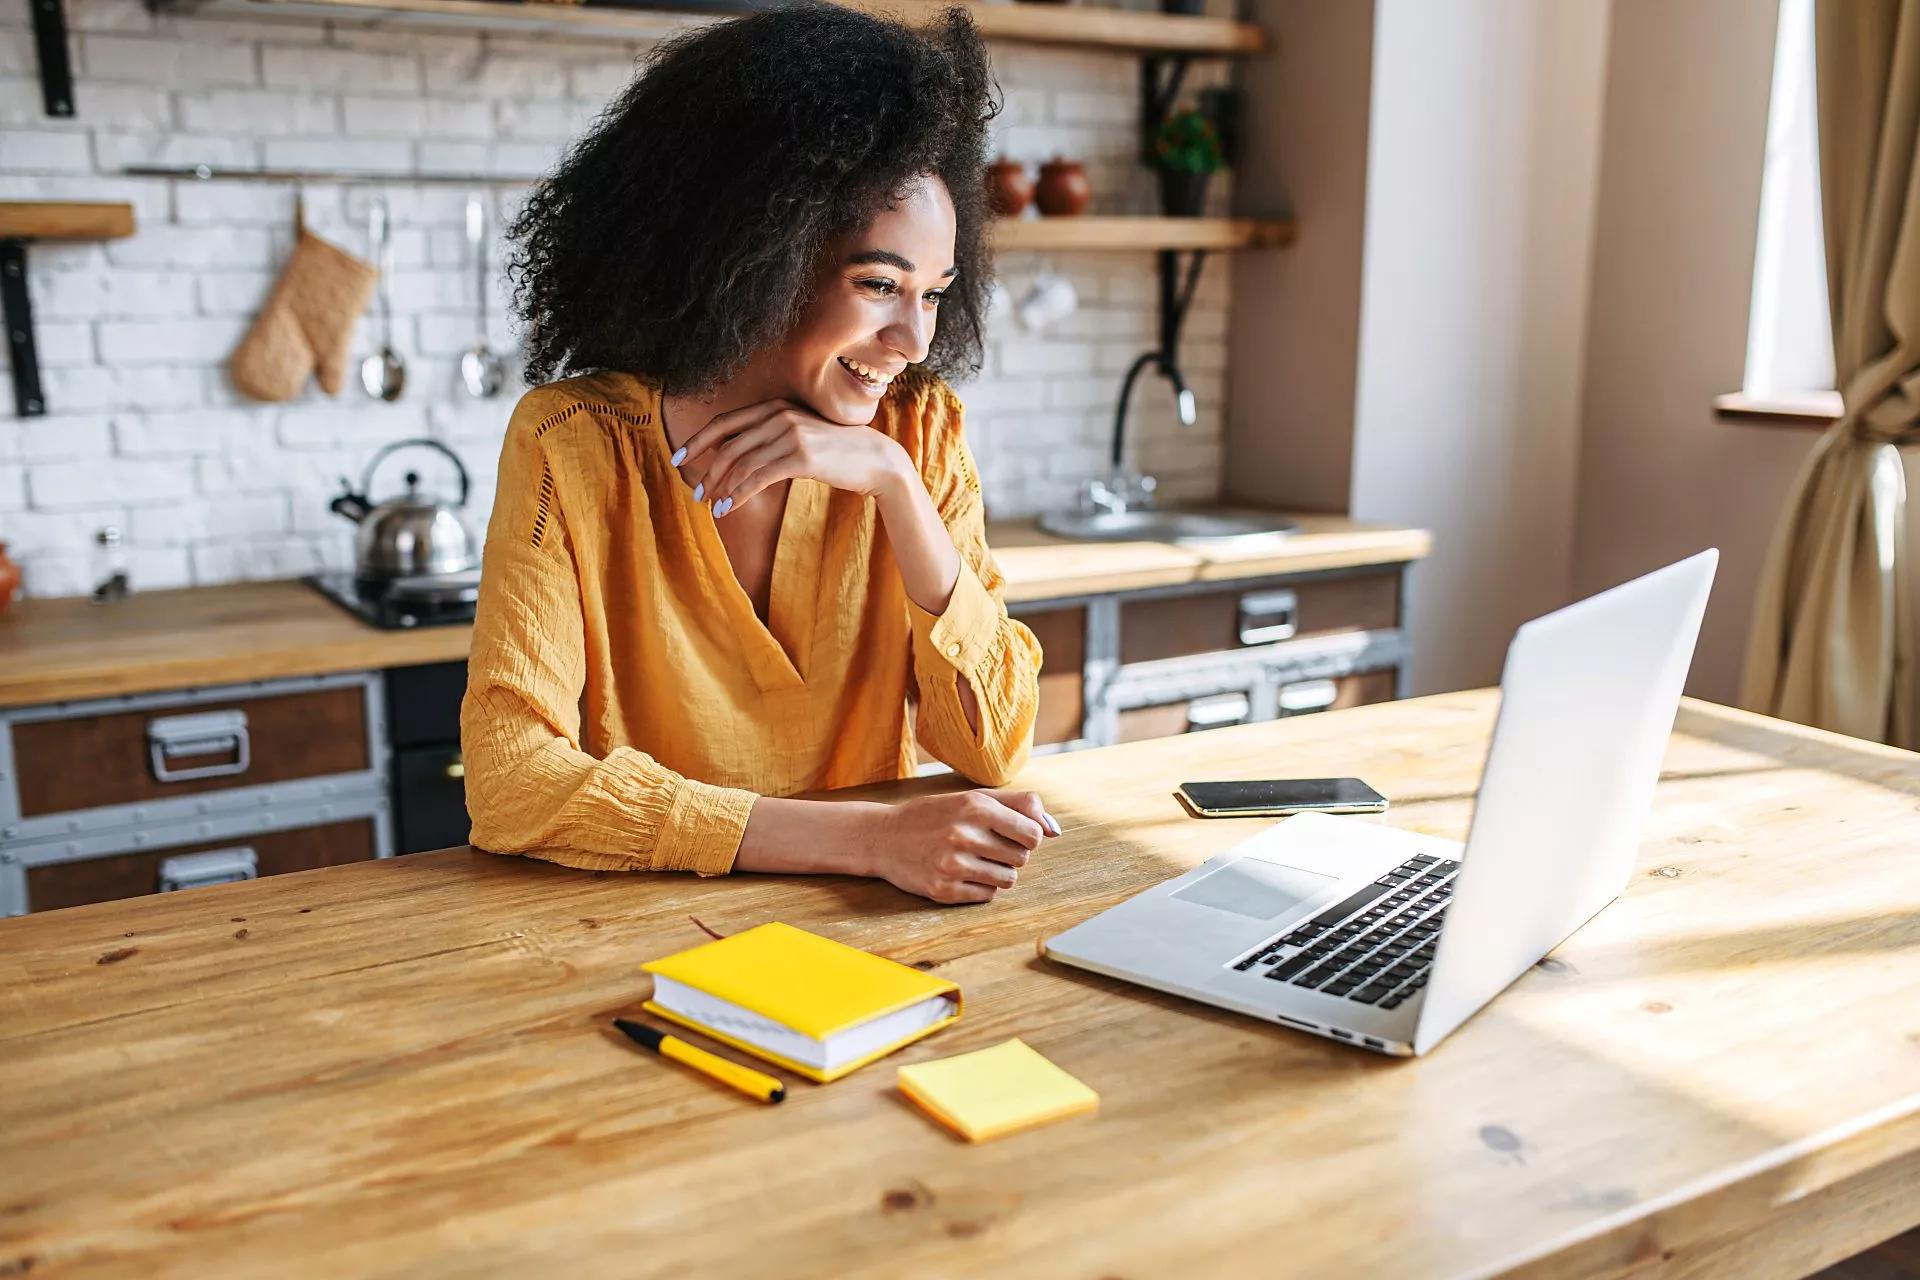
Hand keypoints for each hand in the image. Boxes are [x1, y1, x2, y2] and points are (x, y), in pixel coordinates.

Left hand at [673, 399, 910, 516]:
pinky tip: (728, 508)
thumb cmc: (835, 452)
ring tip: (711, 505)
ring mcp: (791, 434)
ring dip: (721, 487)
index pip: (726, 422)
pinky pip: (759, 478)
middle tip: (696, 492)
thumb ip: (769, 438)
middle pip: (729, 444)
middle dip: (707, 470)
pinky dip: (738, 494)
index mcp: (776, 406)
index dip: (698, 440)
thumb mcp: (799, 435)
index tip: (678, 457)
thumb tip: (732, 458)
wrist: (875, 459)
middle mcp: (780, 415)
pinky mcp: (801, 456)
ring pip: (741, 463)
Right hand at [873, 789, 1061, 904]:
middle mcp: (964, 835)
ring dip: (998, 873)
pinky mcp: (943, 890)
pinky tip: (961, 874)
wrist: (882, 837)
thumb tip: (1055, 829)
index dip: (1027, 836)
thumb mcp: (972, 798)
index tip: (1011, 834)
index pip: (1033, 834)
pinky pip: (987, 896)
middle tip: (986, 846)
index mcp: (975, 807)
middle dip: (1010, 854)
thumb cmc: (934, 815)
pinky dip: (980, 887)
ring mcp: (952, 865)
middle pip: (1022, 859)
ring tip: (974, 860)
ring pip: (1007, 880)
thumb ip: (1019, 806)